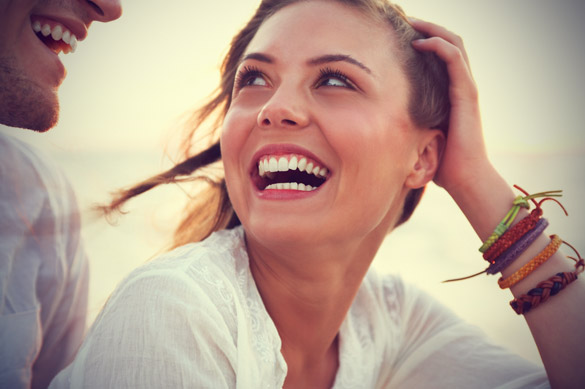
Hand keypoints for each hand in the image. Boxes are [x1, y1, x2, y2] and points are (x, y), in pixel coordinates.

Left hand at [410, 18, 490, 194]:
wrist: (464, 178)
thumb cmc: (442, 163)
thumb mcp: (421, 136)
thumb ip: (410, 123)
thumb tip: (382, 126)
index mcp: (452, 94)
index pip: (443, 57)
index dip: (426, 41)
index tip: (401, 36)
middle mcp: (461, 86)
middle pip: (450, 43)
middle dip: (428, 28)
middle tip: (407, 21)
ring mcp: (465, 88)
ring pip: (455, 44)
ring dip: (433, 30)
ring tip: (412, 23)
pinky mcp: (466, 94)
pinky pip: (455, 59)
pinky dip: (439, 45)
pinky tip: (419, 42)